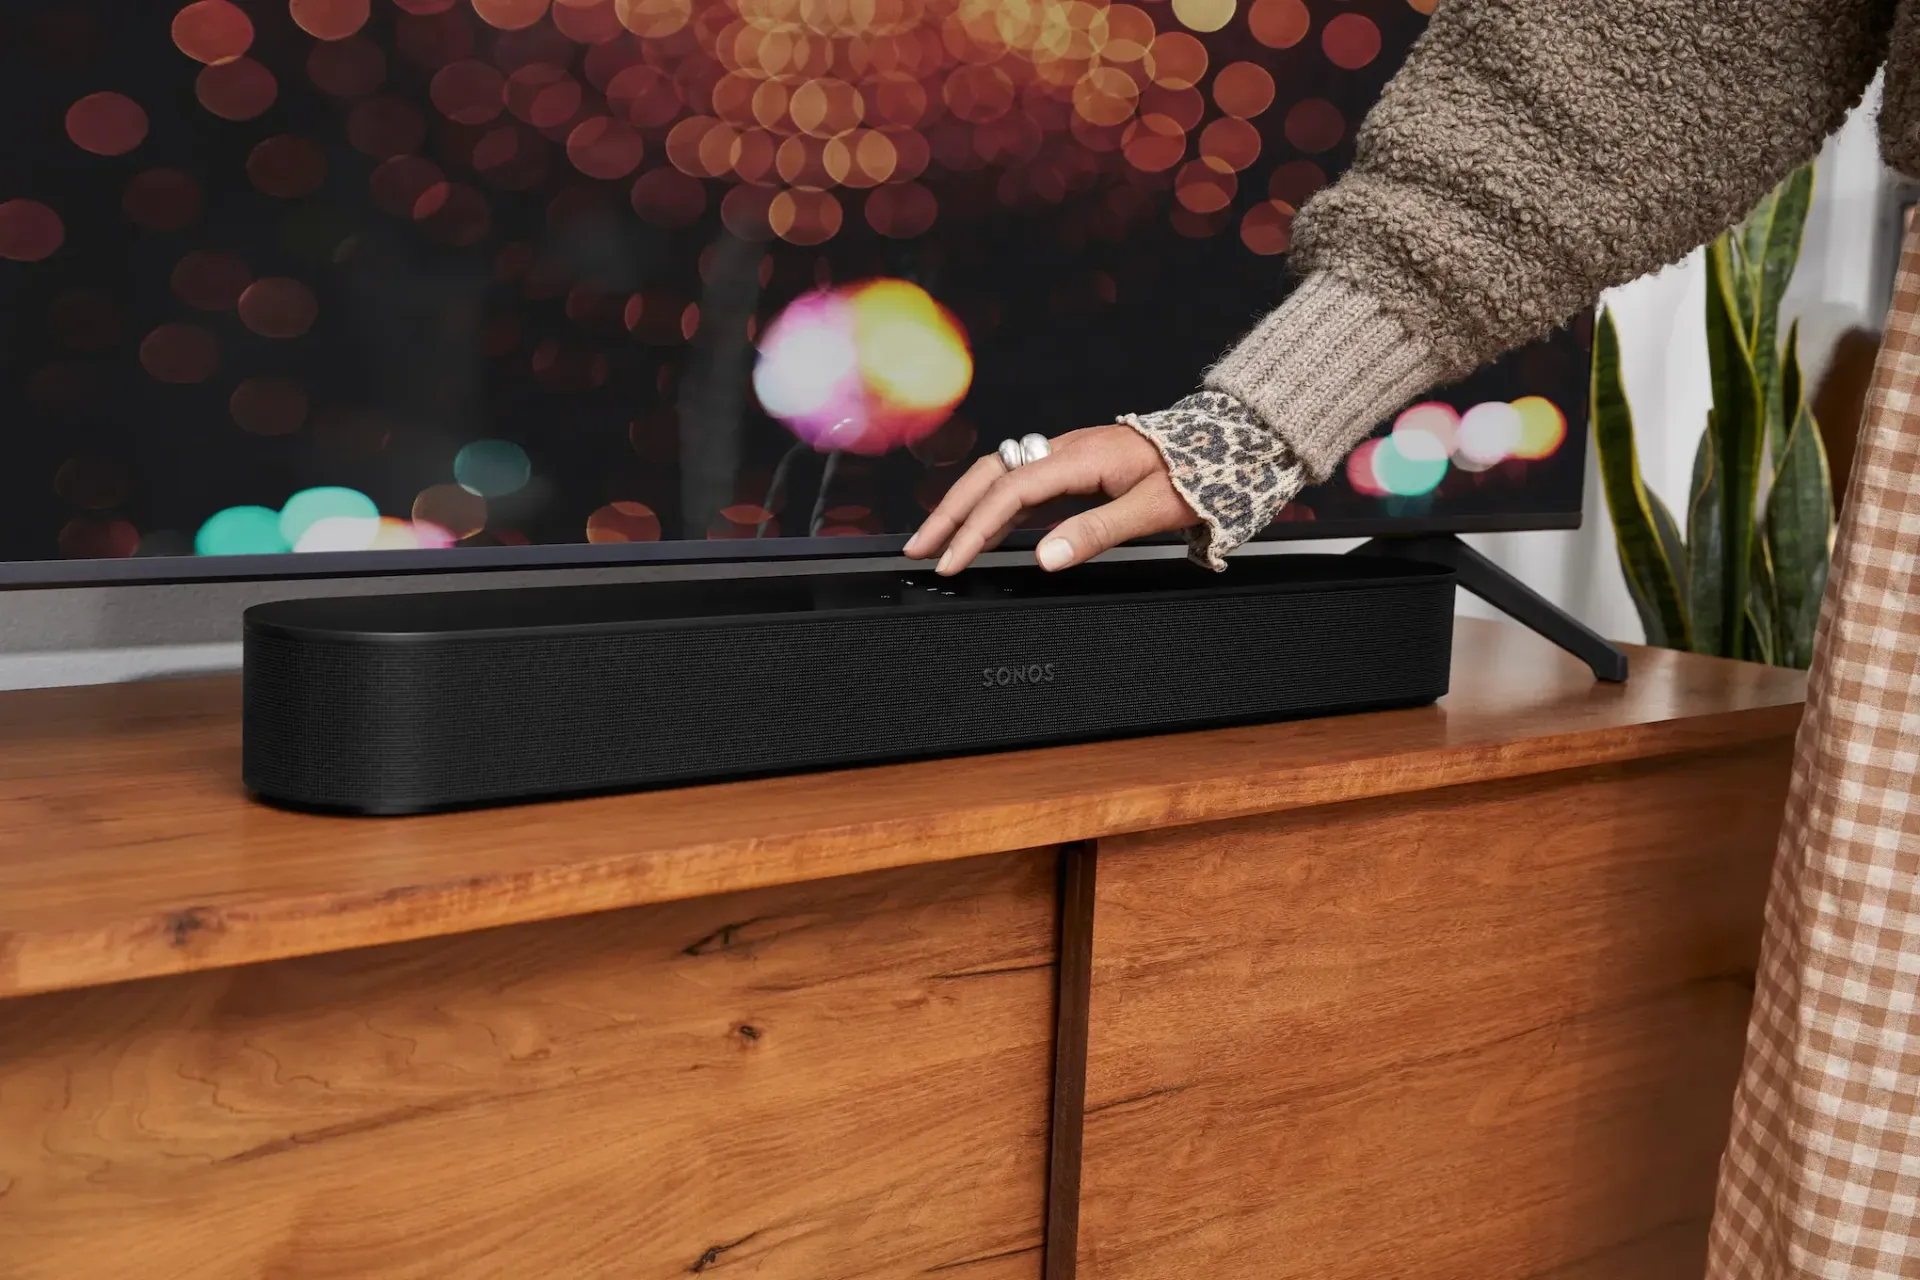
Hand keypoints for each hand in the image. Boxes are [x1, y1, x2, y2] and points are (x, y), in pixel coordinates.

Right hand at [902, 424, 1199, 574]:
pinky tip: (983, 529)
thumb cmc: (1194, 474)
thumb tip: (1045, 558)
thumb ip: (1096, 534)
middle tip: (919, 548)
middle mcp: (1065, 449)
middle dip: (949, 512)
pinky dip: (991, 505)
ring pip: (998, 474)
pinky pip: (1019, 480)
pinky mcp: (1073, 464)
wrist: (1224, 442)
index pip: (1010, 493)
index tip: (954, 562)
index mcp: (1080, 458)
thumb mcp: (1151, 512)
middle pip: (988, 475)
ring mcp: (1066, 454)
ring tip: (937, 540)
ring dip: (964, 506)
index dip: (975, 529)